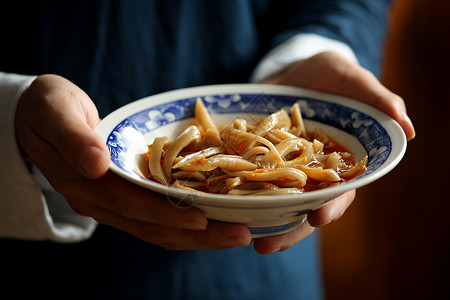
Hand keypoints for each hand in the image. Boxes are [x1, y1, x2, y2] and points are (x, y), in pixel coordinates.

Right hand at [15, 74, 251, 249]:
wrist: (38, 120)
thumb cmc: (47, 109)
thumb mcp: (55, 112)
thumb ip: (74, 137)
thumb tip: (96, 163)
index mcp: (85, 184)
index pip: (131, 204)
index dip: (167, 215)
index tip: (203, 220)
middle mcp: (100, 202)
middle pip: (153, 227)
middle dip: (198, 235)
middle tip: (241, 236)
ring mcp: (112, 203)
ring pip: (158, 229)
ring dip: (198, 236)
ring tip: (237, 234)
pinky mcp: (123, 198)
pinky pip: (156, 218)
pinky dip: (185, 224)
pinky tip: (213, 221)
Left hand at [252, 51, 414, 253]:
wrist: (296, 68)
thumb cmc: (332, 75)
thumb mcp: (353, 80)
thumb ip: (379, 101)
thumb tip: (408, 130)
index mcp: (340, 162)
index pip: (341, 192)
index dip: (333, 206)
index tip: (319, 218)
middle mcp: (313, 172)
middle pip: (305, 208)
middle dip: (290, 229)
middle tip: (266, 245)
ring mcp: (285, 169)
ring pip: (278, 203)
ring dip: (264, 222)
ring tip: (246, 238)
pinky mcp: (261, 161)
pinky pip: (252, 181)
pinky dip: (242, 195)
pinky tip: (226, 208)